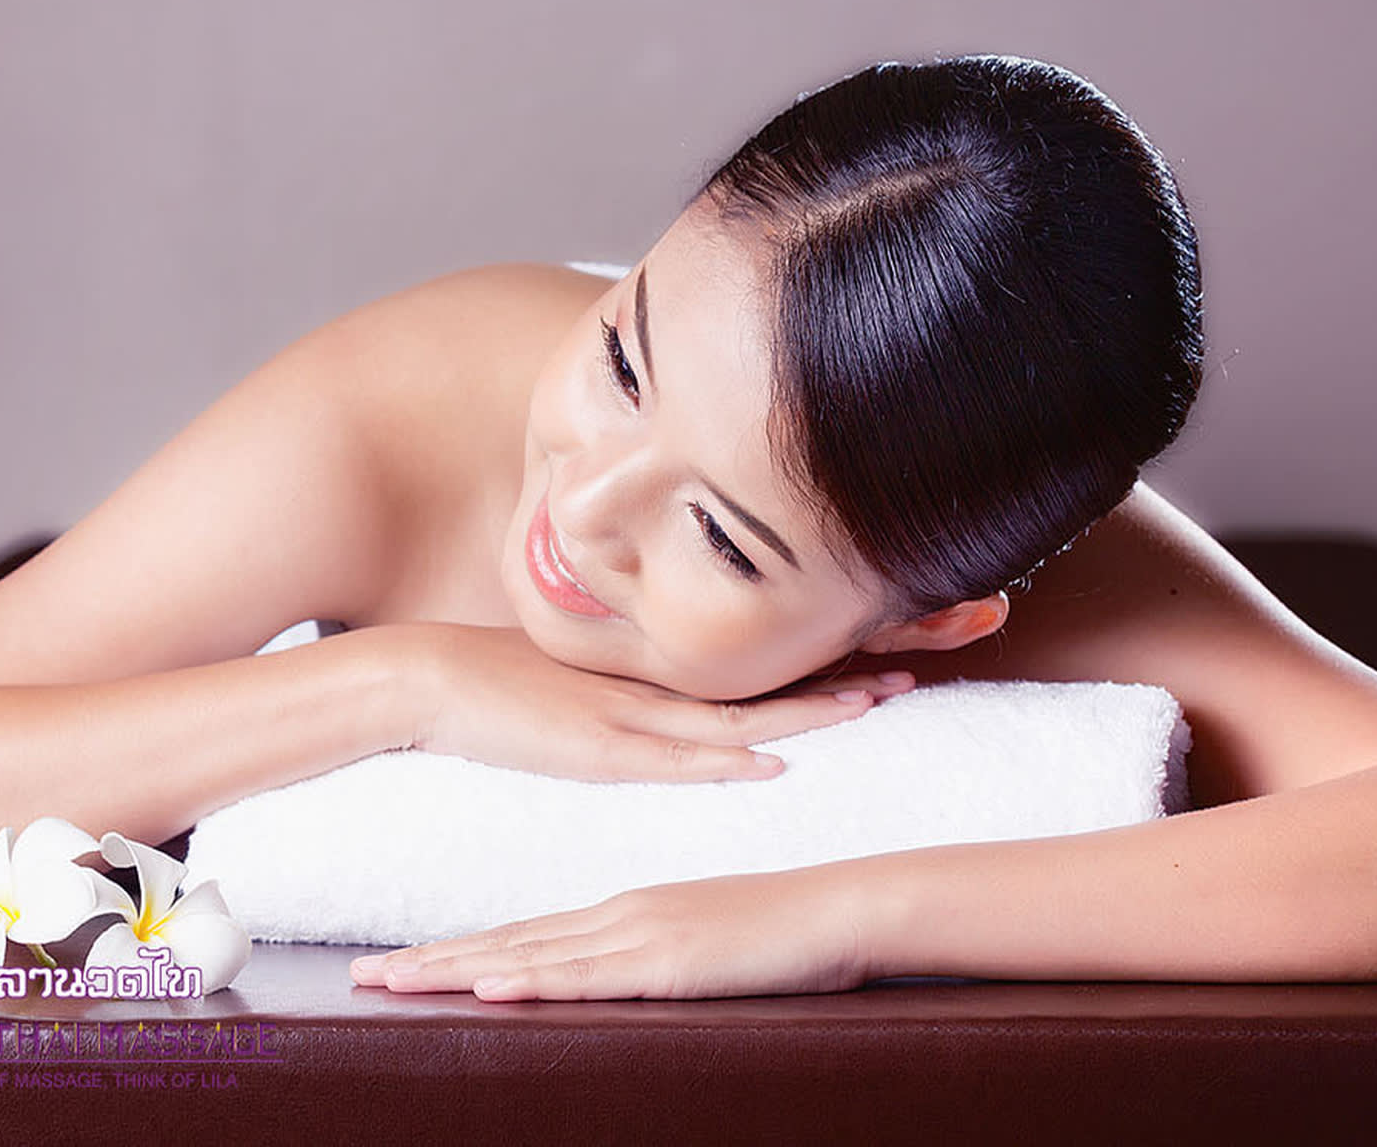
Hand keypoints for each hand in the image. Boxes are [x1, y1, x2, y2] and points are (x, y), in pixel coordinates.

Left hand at [348, 864, 874, 999]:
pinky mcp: (669, 962)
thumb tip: (615, 982)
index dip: (456, 950)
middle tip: (362, 975)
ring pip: (529, 956)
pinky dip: (533, 979)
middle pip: (506, 941)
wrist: (840, 908)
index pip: (522, 933)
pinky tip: (490, 984)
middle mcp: (617, 917)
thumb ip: (653, 957)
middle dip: (430, 961)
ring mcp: (640, 936)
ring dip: (455, 970)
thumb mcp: (701, 943)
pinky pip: (589, 975)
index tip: (400, 962)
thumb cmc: (780, 932)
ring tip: (393, 981)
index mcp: (621, 912)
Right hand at [396, 623, 915, 783]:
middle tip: (948, 632)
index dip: (853, 634)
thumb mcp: (598, 677)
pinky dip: (722, 759)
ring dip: (817, 707)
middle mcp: (666, 678)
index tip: (925, 613)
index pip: (781, 646)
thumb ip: (656, 690)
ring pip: (745, 708)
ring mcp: (635, 710)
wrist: (428, 679)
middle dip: (867, 653)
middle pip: (787, 667)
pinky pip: (670, 756)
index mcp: (673, 661)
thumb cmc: (509, 681)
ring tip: (891, 693)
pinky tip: (770, 763)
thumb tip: (723, 710)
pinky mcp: (597, 747)